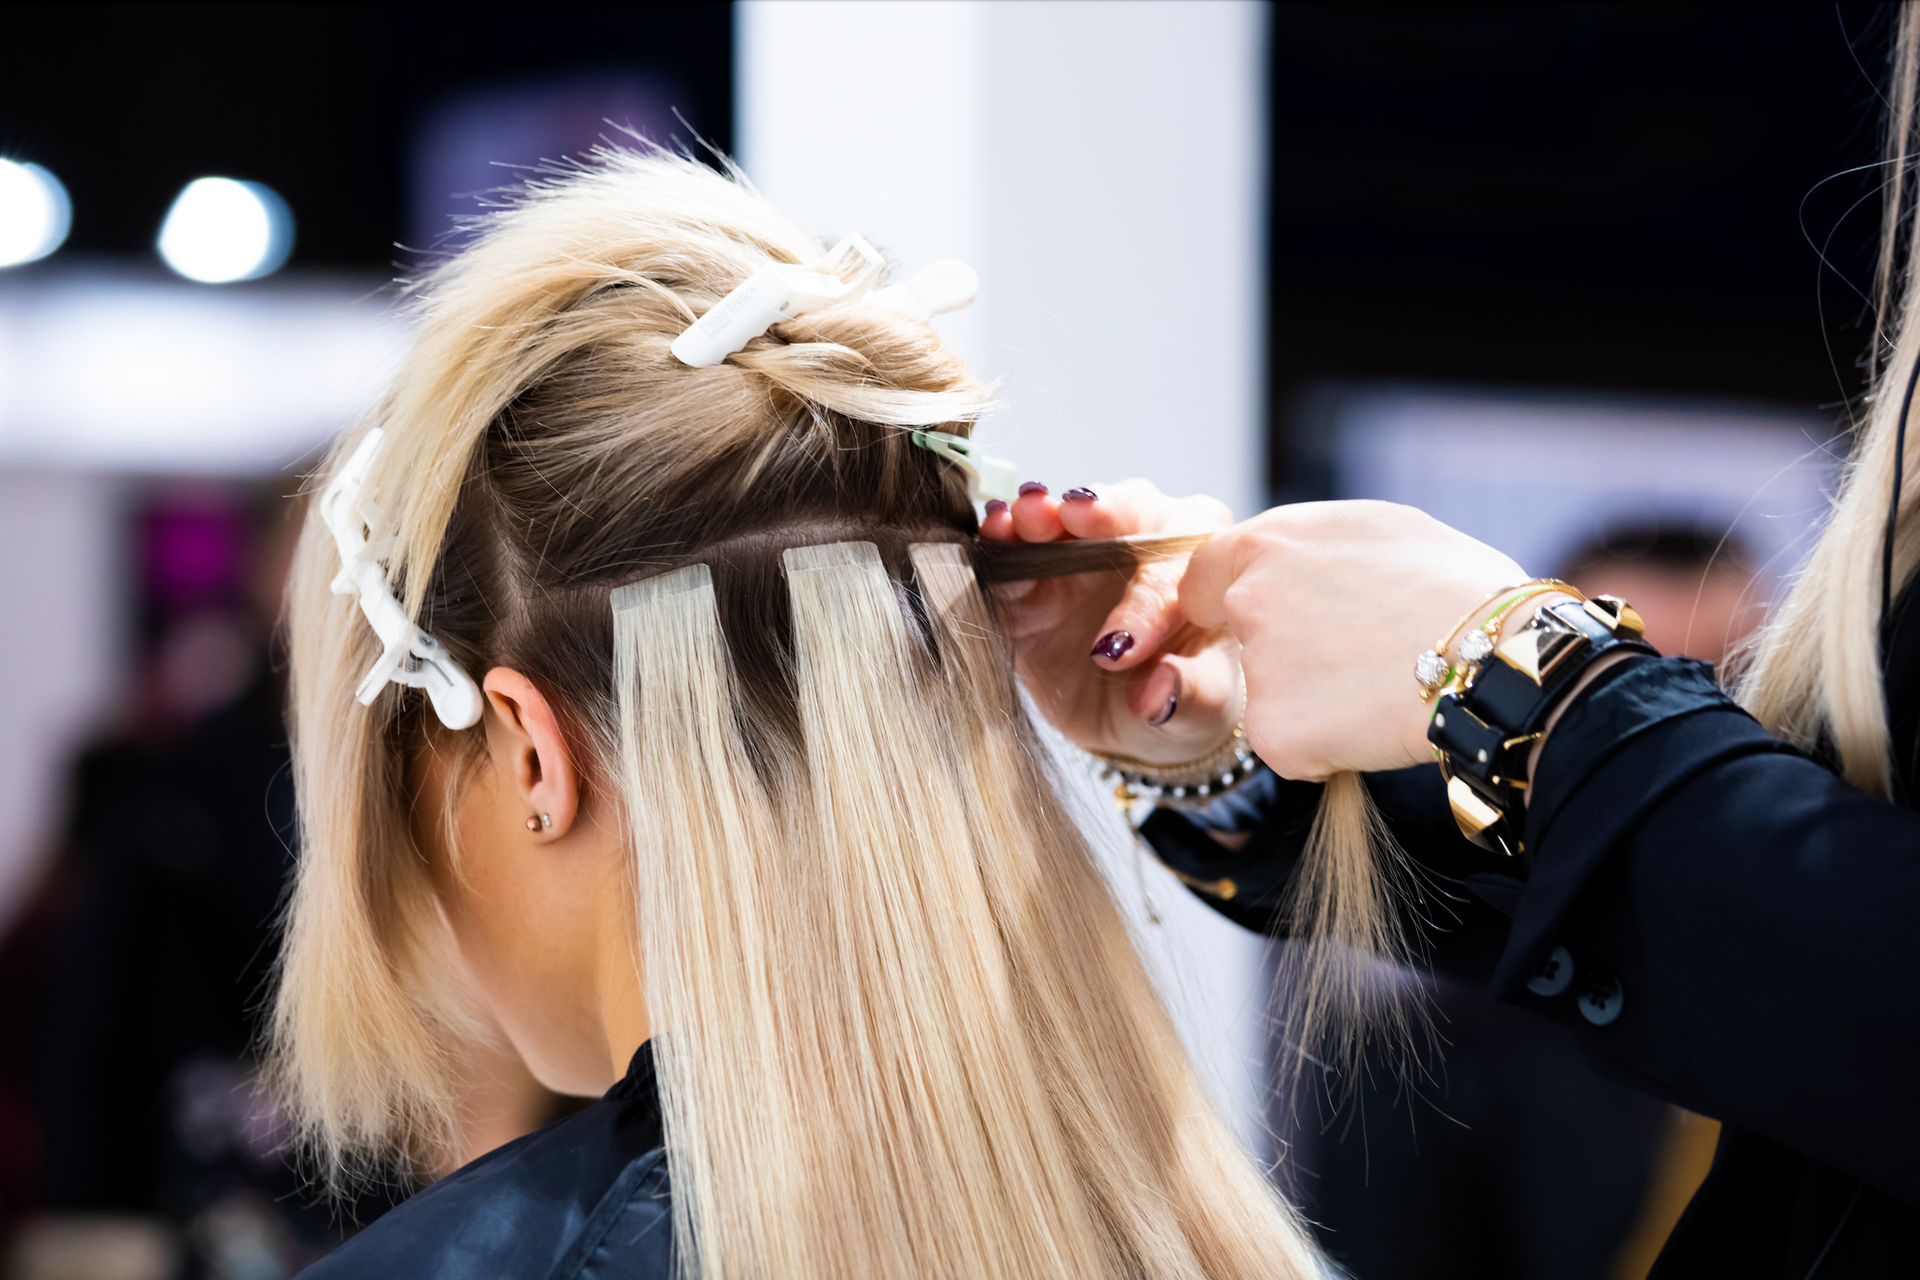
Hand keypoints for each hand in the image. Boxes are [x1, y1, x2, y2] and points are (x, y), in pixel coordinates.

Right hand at [983, 480, 1241, 763]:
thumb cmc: (1186, 694)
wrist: (1136, 713)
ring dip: (1042, 515)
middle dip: (1099, 512)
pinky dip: (1001, 542)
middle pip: (1128, 510)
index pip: (1178, 573)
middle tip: (1075, 513)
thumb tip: (1156, 696)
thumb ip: (1188, 697)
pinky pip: (1014, 550)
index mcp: (1202, 564)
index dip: (1145, 606)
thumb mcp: (1201, 709)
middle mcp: (1146, 540)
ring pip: (1066, 516)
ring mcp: (1083, 552)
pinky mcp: (1031, 577)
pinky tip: (992, 534)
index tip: (1119, 649)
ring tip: (1023, 516)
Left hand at [1180, 500, 1526, 779]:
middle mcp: (1248, 601)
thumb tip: (1289, 562)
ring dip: (1308, 699)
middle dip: (1280, 651)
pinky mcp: (1274, 733)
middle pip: (1239, 638)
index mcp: (1268, 543)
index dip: (1230, 600)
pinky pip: (1288, 745)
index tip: (1271, 618)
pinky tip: (1374, 723)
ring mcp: (1258, 669)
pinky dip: (1322, 746)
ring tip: (1377, 685)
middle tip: (1349, 656)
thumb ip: (1309, 548)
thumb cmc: (1457, 587)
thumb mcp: (1378, 529)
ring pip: (1269, 693)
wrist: (1499, 659)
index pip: (1203, 576)